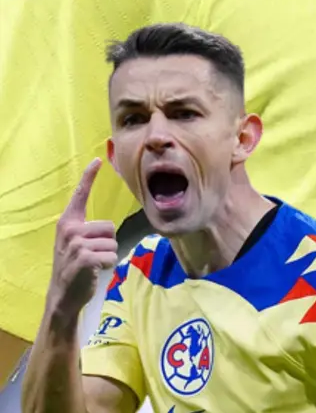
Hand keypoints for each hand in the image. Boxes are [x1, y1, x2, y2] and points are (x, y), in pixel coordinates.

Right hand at [47, 159, 117, 319]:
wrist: (63, 295)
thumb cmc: (75, 268)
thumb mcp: (77, 244)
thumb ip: (88, 231)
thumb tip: (107, 227)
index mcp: (68, 222)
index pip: (80, 195)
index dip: (89, 177)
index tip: (98, 160)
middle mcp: (70, 229)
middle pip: (110, 227)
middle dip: (108, 243)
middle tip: (93, 256)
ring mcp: (76, 243)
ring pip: (113, 243)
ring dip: (109, 256)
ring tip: (93, 264)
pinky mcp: (83, 257)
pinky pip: (112, 256)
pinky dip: (109, 266)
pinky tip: (94, 272)